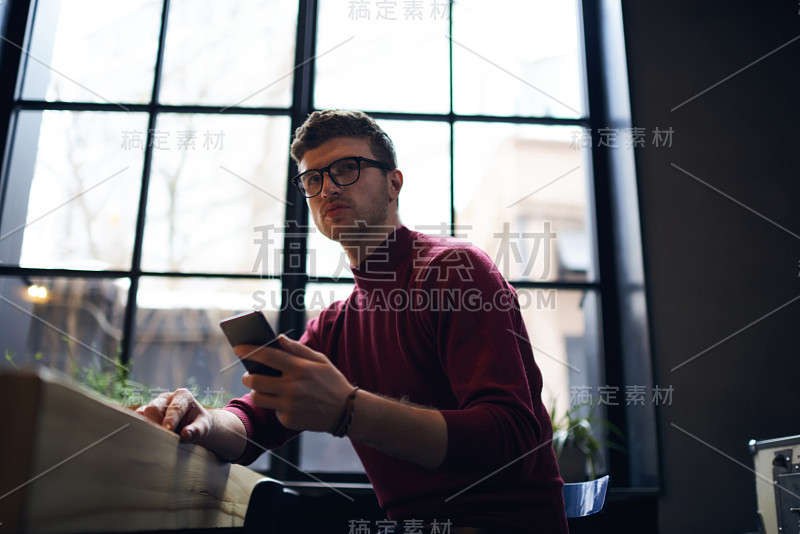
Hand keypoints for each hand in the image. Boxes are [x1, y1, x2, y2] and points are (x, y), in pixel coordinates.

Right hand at [135, 388, 211, 442]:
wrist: (192, 425)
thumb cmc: (198, 424)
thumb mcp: (203, 427)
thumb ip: (196, 430)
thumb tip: (185, 434)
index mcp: (182, 396)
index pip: (175, 408)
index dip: (170, 420)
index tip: (168, 430)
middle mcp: (166, 397)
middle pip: (154, 408)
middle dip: (156, 423)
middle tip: (160, 438)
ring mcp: (154, 404)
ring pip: (143, 412)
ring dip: (146, 426)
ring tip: (152, 439)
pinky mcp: (145, 413)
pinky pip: (137, 417)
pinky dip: (138, 426)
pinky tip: (142, 436)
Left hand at [237, 334, 352, 431]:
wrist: (345, 411)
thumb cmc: (331, 381)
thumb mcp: (320, 360)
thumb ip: (297, 349)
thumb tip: (278, 338)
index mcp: (300, 368)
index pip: (267, 356)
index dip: (249, 350)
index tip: (237, 347)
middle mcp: (293, 387)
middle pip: (255, 380)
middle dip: (247, 376)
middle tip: (248, 375)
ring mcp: (290, 405)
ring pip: (258, 398)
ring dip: (257, 392)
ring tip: (264, 389)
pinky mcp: (289, 420)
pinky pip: (272, 410)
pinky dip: (276, 405)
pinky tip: (287, 403)